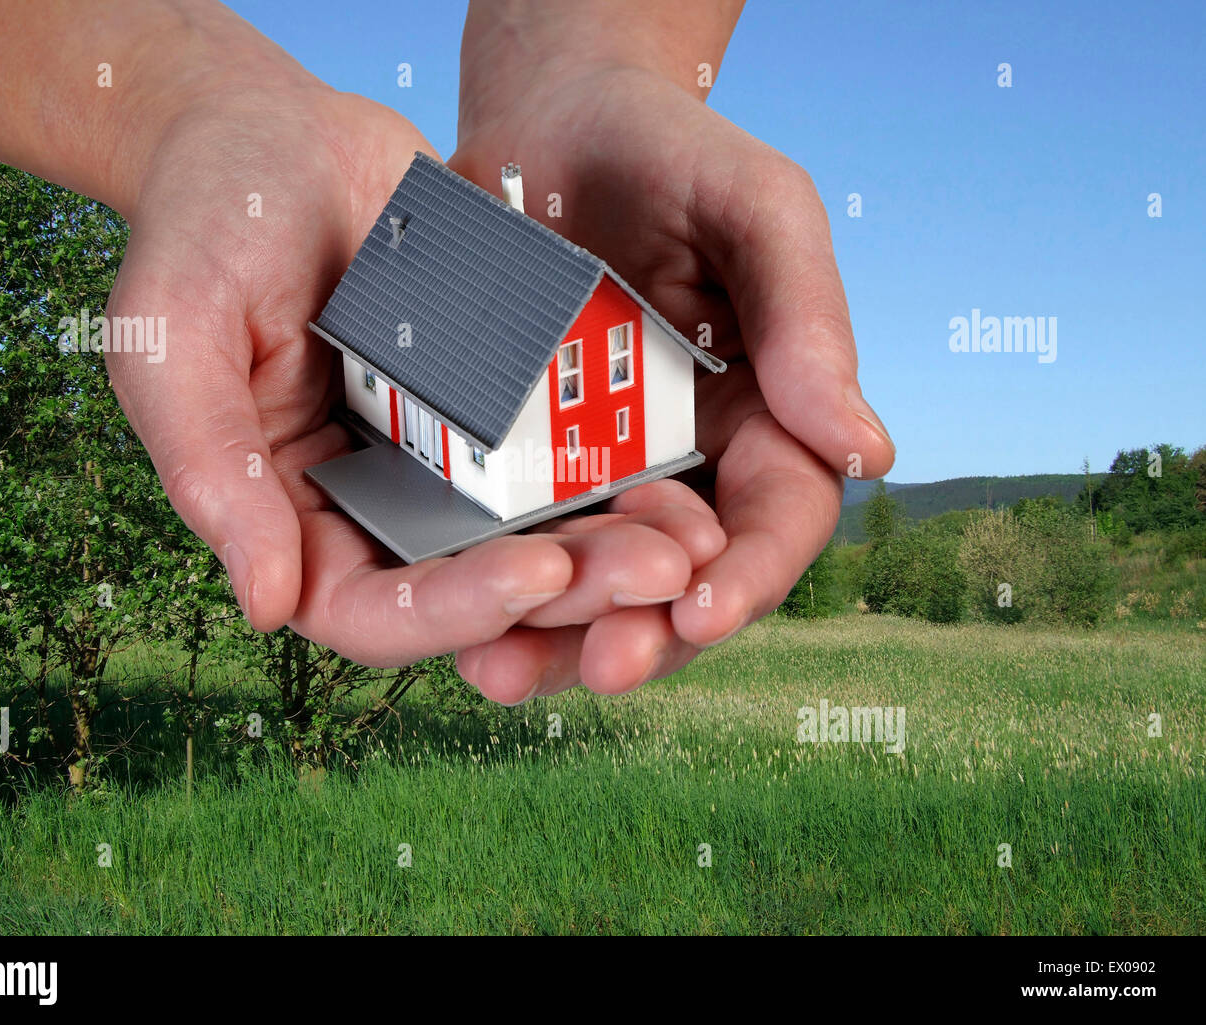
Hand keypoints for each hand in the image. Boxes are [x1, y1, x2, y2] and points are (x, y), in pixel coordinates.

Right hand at [104, 72, 725, 666]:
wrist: (275, 134)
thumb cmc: (202, 230)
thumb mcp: (177, 345)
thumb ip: (214, 473)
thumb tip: (270, 604)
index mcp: (295, 520)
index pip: (374, 611)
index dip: (456, 611)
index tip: (538, 568)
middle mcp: (377, 510)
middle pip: (476, 591)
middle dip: (568, 590)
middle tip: (659, 569)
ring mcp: (443, 464)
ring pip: (535, 537)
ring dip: (613, 549)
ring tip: (689, 537)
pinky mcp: (499, 412)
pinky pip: (565, 461)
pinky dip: (621, 477)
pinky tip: (682, 473)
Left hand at [451, 63, 894, 700]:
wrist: (545, 121)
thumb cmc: (669, 149)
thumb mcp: (755, 212)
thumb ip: (808, 323)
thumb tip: (870, 454)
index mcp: (763, 417)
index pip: (778, 515)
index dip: (752, 572)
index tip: (705, 610)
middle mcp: (684, 463)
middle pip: (682, 578)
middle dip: (649, 630)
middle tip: (606, 665)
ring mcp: (595, 471)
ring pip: (591, 584)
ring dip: (558, 641)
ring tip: (507, 674)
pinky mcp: (514, 466)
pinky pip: (507, 545)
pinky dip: (488, 594)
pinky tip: (460, 630)